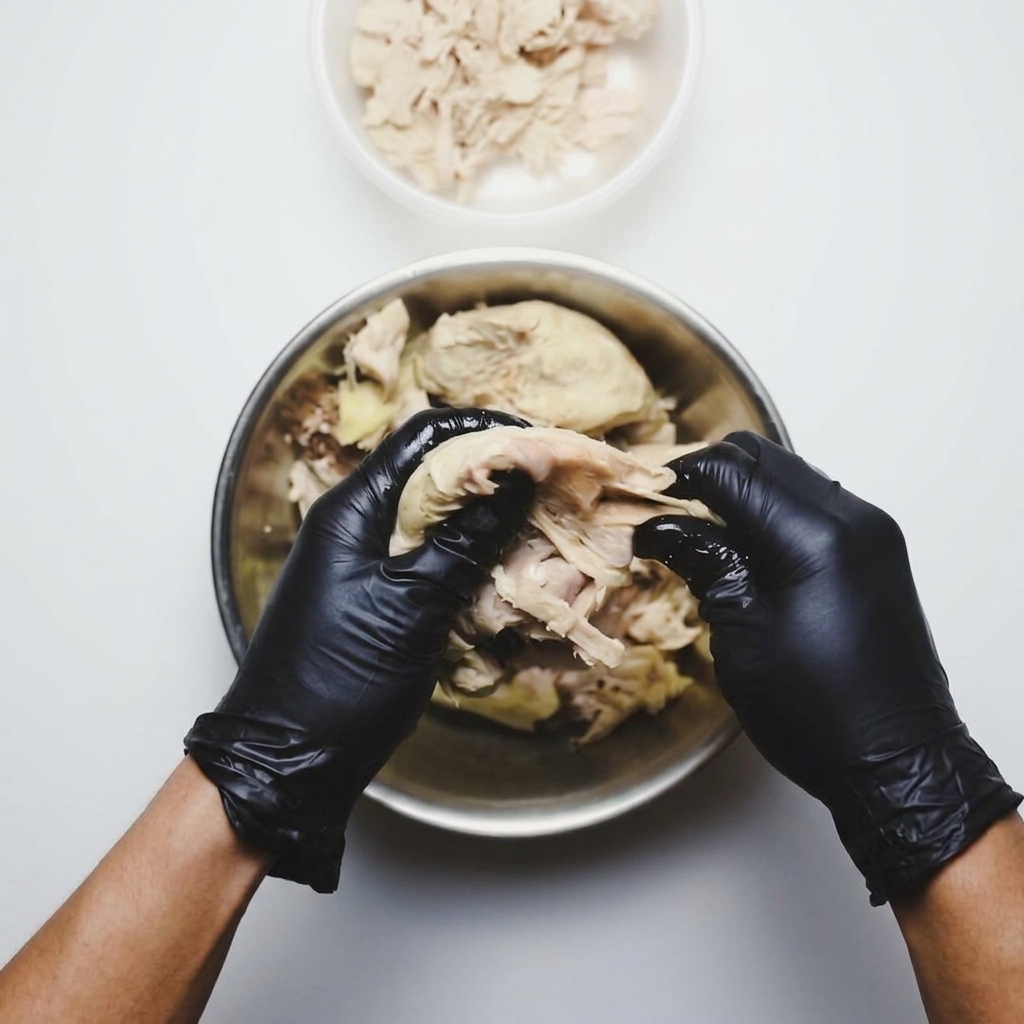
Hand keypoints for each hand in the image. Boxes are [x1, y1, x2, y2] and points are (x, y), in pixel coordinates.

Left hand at [186, 409, 532, 892]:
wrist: (288, 761)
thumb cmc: (338, 681)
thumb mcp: (411, 605)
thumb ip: (465, 540)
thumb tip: (518, 478)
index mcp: (352, 508)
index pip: (423, 437)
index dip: (484, 432)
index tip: (540, 444)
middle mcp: (356, 524)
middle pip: (432, 473)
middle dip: (493, 475)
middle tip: (552, 487)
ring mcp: (365, 562)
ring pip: (436, 518)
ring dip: (486, 517)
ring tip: (542, 524)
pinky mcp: (377, 597)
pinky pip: (430, 558)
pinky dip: (470, 556)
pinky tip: (507, 568)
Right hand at [634, 431, 1019, 903]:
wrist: (898, 762)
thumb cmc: (817, 711)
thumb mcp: (741, 634)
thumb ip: (703, 563)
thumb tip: (662, 529)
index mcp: (816, 536)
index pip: (734, 472)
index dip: (682, 475)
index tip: (646, 494)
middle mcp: (853, 518)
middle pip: (766, 458)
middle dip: (711, 475)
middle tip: (669, 511)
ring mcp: (871, 532)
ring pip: (791, 477)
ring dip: (742, 491)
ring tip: (701, 531)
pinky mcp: (876, 552)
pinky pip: (814, 505)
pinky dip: (773, 511)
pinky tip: (745, 548)